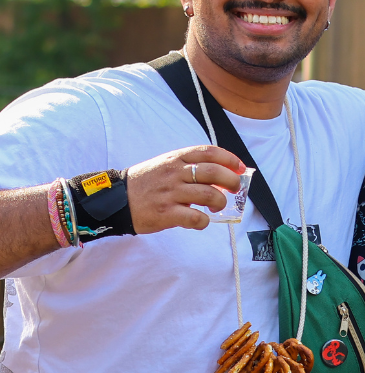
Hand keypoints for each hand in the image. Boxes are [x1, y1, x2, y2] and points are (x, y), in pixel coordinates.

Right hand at [124, 146, 246, 233]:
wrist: (116, 199)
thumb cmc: (146, 183)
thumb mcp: (165, 165)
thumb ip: (189, 166)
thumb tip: (222, 172)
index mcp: (176, 159)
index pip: (209, 152)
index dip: (229, 159)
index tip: (240, 168)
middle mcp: (175, 173)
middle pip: (214, 172)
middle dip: (232, 181)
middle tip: (235, 189)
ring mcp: (170, 193)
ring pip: (209, 194)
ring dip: (220, 202)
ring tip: (216, 206)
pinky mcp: (166, 213)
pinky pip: (195, 217)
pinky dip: (204, 221)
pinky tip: (201, 221)